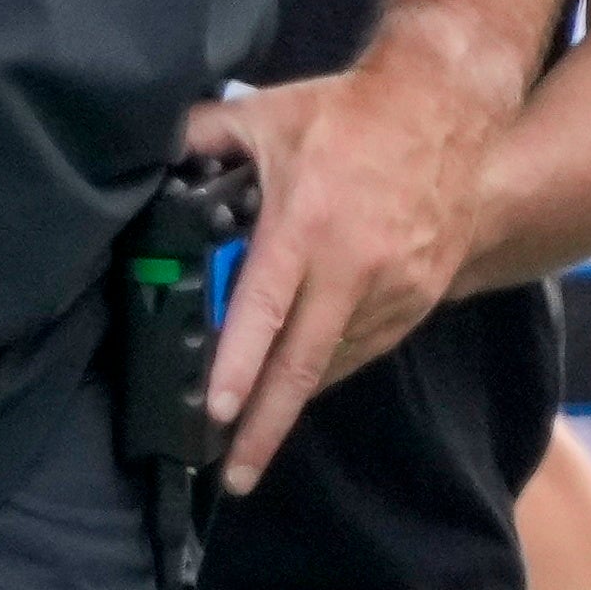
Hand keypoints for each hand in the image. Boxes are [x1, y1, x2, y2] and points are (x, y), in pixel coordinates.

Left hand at [189, 47, 507, 488]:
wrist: (448, 114)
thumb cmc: (348, 115)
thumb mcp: (265, 113)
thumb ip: (200, 136)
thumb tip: (142, 154)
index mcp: (306, 223)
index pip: (265, 309)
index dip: (239, 365)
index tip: (216, 412)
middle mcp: (353, 266)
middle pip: (303, 364)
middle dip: (265, 427)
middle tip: (232, 476)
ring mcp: (392, 288)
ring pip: (334, 364)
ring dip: (292, 405)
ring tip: (252, 446)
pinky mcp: (418, 299)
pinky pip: (363, 350)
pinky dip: (327, 374)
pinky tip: (297, 394)